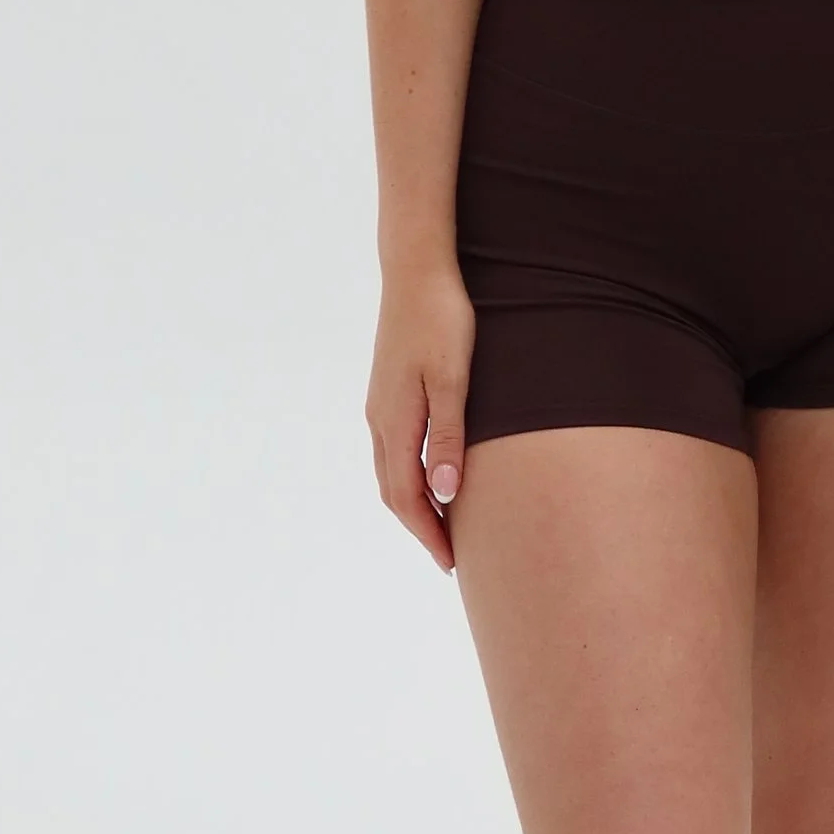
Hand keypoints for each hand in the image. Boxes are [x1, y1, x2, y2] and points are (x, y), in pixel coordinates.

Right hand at [367, 264, 474, 568]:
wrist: (417, 271)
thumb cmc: (443, 320)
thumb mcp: (454, 380)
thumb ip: (450, 437)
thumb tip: (443, 495)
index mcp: (395, 422)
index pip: (407, 497)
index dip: (427, 533)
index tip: (449, 562)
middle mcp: (379, 420)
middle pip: (393, 491)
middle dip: (419, 527)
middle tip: (448, 556)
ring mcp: (379, 405)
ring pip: (390, 471)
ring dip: (412, 503)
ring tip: (442, 525)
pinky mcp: (387, 390)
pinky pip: (392, 450)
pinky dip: (407, 476)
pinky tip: (429, 475)